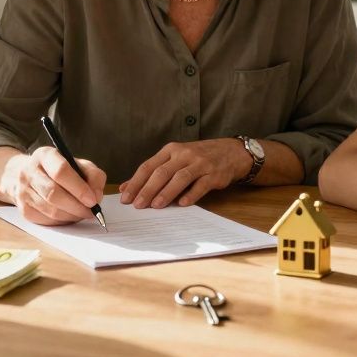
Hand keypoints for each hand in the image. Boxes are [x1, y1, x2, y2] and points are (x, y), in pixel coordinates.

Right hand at [0, 147, 105, 225]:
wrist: (30, 175)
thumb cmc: (59, 170)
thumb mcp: (79, 164)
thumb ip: (93, 176)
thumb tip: (96, 195)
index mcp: (45, 155)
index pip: (61, 171)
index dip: (79, 188)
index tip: (92, 200)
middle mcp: (30, 171)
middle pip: (54, 193)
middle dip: (77, 206)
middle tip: (91, 211)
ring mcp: (23, 191)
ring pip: (50, 210)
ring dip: (71, 215)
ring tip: (82, 213)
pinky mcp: (23, 208)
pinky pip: (46, 220)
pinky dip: (62, 221)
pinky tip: (69, 215)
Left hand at [120, 138, 247, 208]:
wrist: (230, 152)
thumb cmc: (197, 157)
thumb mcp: (174, 159)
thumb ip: (152, 172)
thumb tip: (126, 187)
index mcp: (171, 150)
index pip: (148, 166)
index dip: (136, 182)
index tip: (126, 197)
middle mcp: (184, 154)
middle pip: (162, 172)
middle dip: (148, 189)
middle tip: (138, 205)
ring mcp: (200, 163)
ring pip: (180, 178)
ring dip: (166, 193)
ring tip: (156, 206)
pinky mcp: (214, 174)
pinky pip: (200, 185)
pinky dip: (191, 195)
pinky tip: (182, 204)